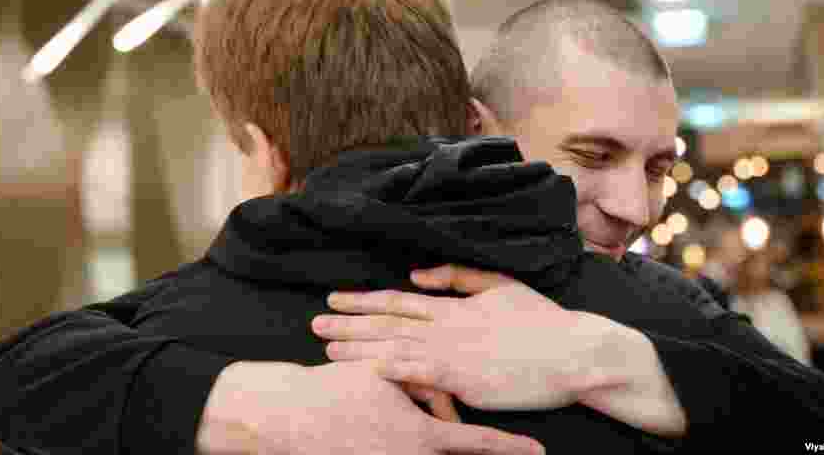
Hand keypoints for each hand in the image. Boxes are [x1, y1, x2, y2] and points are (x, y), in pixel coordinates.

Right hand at [195, 360, 543, 454]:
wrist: (286, 418)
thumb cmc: (334, 391)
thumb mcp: (383, 376)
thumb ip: (420, 382)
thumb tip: (441, 391)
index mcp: (420, 435)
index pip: (474, 443)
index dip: (508, 448)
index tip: (537, 452)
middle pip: (452, 452)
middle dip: (464, 440)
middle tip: (494, 435)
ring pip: (428, 452)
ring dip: (430, 439)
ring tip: (396, 417)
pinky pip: (403, 453)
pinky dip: (406, 444)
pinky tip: (388, 434)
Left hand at [313, 265, 611, 410]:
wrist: (574, 352)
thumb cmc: (543, 322)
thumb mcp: (501, 285)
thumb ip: (459, 276)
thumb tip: (419, 273)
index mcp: (454, 306)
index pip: (398, 301)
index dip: (362, 301)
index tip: (334, 300)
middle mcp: (447, 325)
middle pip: (386, 323)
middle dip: (347, 325)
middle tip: (313, 325)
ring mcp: (454, 351)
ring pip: (395, 347)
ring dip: (358, 349)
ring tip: (326, 351)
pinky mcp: (465, 377)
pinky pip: (420, 373)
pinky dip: (392, 370)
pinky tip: (367, 371)